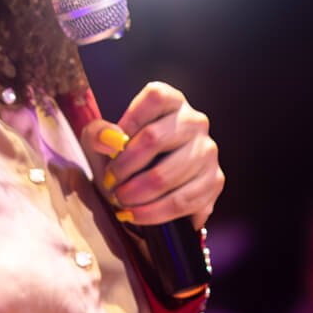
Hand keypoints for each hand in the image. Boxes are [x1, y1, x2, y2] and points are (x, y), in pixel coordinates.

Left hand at [80, 81, 223, 230]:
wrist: (145, 187)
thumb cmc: (124, 156)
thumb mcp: (102, 141)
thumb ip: (97, 133)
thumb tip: (112, 140)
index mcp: (171, 101)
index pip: (155, 97)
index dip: (129, 120)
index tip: (111, 146)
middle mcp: (194, 121)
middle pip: (154, 138)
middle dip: (124, 166)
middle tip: (110, 182)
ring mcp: (207, 151)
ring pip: (166, 175)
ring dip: (136, 193)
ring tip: (120, 200)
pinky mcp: (214, 181)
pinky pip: (181, 201)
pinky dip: (153, 213)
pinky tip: (135, 215)